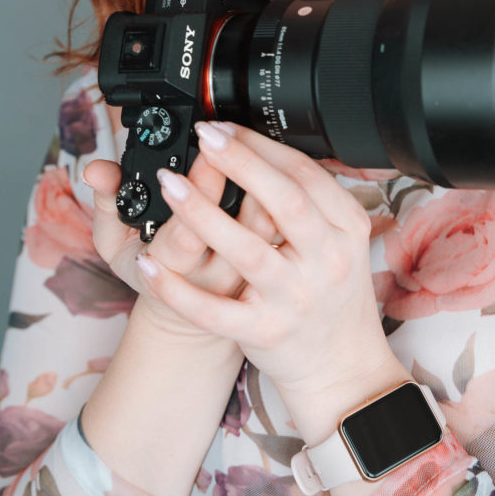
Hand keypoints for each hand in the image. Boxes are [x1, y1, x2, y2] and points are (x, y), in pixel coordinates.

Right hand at [84, 145, 276, 342]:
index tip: (202, 144)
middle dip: (233, 178)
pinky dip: (285, 195)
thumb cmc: (157, 272)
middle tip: (228, 139)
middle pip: (234, 232)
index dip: (196, 191)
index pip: (185, 238)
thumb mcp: (118, 245)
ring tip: (255, 145)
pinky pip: (287, 228)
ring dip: (266, 183)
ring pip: (268, 228)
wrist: (195, 321)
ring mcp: (249, 278)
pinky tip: (276, 165)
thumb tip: (94, 169)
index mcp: (171, 273)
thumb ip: (108, 202)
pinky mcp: (274, 267)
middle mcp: (215, 280)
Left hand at [134, 122, 406, 416]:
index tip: (224, 128)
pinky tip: (148, 265)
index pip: (306, 175)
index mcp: (346, 229)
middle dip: (241, 163)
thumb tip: (262, 150)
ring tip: (169, 184)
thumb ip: (311, 200)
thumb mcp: (341, 241)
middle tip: (203, 137)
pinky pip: (213, 311)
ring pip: (247, 252)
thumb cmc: (333, 295)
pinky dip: (177, 289)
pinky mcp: (265, 332)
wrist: (343, 367)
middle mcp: (326, 262)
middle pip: (285, 202)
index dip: (262, 147)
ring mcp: (295, 299)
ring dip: (204, 214)